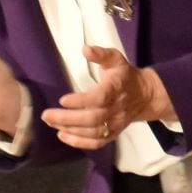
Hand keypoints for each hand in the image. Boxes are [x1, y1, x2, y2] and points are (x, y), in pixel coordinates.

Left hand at [40, 46, 173, 151]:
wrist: (145, 95)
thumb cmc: (124, 75)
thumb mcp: (115, 59)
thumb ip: (101, 54)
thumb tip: (85, 49)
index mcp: (117, 87)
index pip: (100, 97)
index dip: (81, 101)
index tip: (62, 99)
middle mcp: (117, 108)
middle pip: (93, 118)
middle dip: (68, 119)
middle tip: (46, 115)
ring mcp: (116, 123)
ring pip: (93, 132)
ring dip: (70, 130)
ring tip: (51, 123)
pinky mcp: (114, 133)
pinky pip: (97, 143)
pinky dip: (79, 142)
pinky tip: (63, 136)